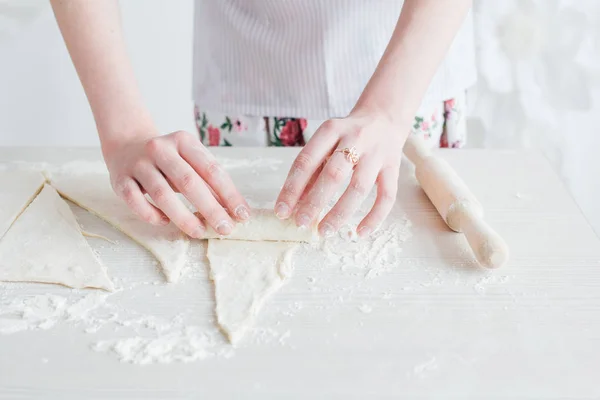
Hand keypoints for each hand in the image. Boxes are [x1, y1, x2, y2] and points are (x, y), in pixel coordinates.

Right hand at [103, 130, 249, 237]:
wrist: (126, 144)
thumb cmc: (168, 160)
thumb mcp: (190, 161)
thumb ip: (208, 181)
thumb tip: (233, 210)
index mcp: (183, 141)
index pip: (211, 169)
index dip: (229, 194)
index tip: (242, 215)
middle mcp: (160, 149)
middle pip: (188, 182)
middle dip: (210, 208)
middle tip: (225, 228)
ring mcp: (138, 163)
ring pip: (161, 194)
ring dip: (183, 217)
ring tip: (199, 232)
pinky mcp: (120, 179)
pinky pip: (135, 201)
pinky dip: (152, 215)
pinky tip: (165, 222)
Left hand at [275, 109, 406, 237]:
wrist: (385, 117)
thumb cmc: (348, 136)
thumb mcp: (326, 143)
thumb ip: (311, 171)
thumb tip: (293, 204)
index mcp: (331, 130)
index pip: (306, 161)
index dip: (292, 188)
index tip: (281, 211)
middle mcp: (355, 139)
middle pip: (333, 174)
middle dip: (314, 202)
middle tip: (301, 223)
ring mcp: (377, 153)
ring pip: (359, 187)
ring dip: (340, 213)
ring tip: (325, 231)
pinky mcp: (393, 167)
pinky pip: (386, 196)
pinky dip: (374, 217)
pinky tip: (360, 233)